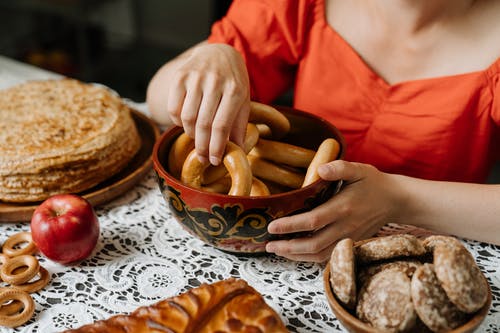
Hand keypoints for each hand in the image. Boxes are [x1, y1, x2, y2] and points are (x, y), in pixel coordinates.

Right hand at [149, 43, 250, 165]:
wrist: (220, 53)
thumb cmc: (233, 83)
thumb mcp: (243, 102)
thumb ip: (239, 127)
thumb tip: (237, 154)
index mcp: (234, 91)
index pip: (221, 126)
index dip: (216, 147)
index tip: (214, 161)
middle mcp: (215, 82)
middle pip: (203, 124)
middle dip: (202, 146)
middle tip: (202, 158)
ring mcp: (196, 77)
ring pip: (187, 117)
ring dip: (190, 134)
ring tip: (197, 138)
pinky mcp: (180, 75)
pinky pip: (174, 107)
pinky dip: (177, 121)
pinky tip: (186, 123)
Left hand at [265, 160, 405, 261]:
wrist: (395, 201)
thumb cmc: (373, 183)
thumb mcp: (359, 169)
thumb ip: (339, 168)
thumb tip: (320, 169)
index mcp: (343, 207)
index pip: (313, 221)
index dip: (290, 226)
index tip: (271, 227)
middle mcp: (345, 227)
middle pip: (313, 244)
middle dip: (288, 247)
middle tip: (267, 245)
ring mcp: (348, 238)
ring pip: (319, 255)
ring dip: (296, 256)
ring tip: (276, 251)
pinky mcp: (349, 244)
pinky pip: (327, 257)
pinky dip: (308, 258)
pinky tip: (295, 253)